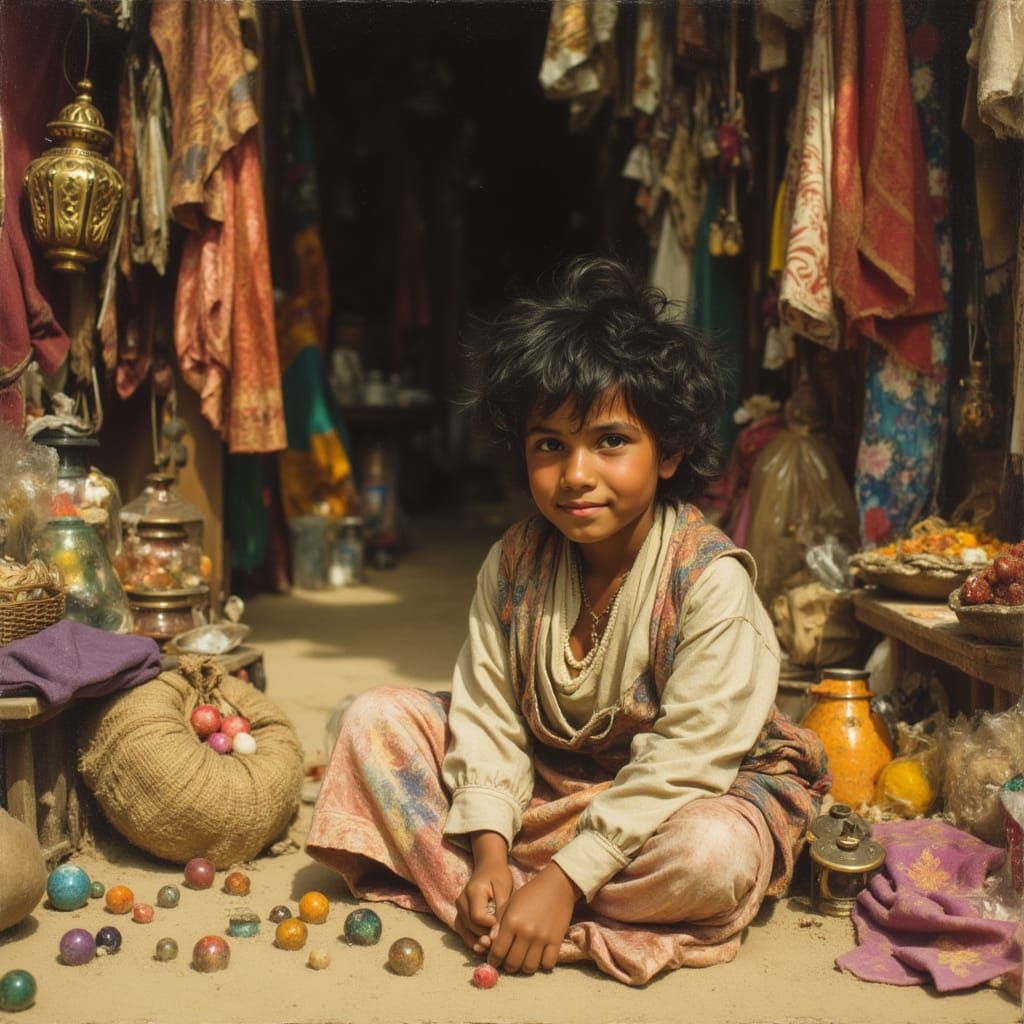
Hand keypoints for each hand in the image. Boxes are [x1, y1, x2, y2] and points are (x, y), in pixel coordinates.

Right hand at [454, 832, 512, 954]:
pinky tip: (484, 946)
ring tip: (493, 947)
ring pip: (466, 932)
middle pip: (471, 926)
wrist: (488, 867)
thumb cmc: (499, 876)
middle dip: (486, 937)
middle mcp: (461, 900)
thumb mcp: (504, 889)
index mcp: (473, 891)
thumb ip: (500, 912)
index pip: (477, 916)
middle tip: (501, 943)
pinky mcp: (460, 914)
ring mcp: (458, 908)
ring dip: (479, 941)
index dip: (490, 927)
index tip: (503, 929)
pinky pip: (463, 932)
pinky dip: (473, 940)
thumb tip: (496, 936)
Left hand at [487, 863, 579, 974]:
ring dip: (524, 968)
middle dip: (508, 967)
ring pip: (529, 968)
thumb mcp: (510, 904)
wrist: (557, 885)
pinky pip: (547, 964)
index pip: (498, 952)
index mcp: (511, 922)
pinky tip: (539, 957)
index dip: (493, 960)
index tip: (494, 962)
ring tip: (523, 961)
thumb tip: (490, 943)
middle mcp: (526, 932)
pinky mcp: (556, 941)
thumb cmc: (530, 894)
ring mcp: (542, 938)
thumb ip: (498, 924)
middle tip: (508, 963)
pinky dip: (542, 964)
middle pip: (512, 963)